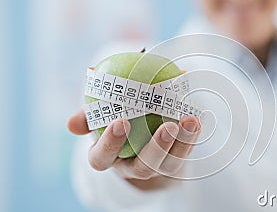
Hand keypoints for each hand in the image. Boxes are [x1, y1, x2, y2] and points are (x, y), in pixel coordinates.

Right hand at [67, 110, 199, 189]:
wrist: (136, 136)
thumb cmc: (114, 120)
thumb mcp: (97, 117)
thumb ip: (87, 116)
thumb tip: (72, 124)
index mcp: (107, 157)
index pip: (102, 158)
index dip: (110, 144)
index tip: (120, 121)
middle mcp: (132, 167)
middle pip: (143, 167)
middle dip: (156, 148)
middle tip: (167, 126)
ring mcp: (155, 167)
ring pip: (169, 163)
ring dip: (182, 143)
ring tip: (189, 120)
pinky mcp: (174, 162)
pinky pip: (185, 153)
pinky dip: (192, 136)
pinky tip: (196, 117)